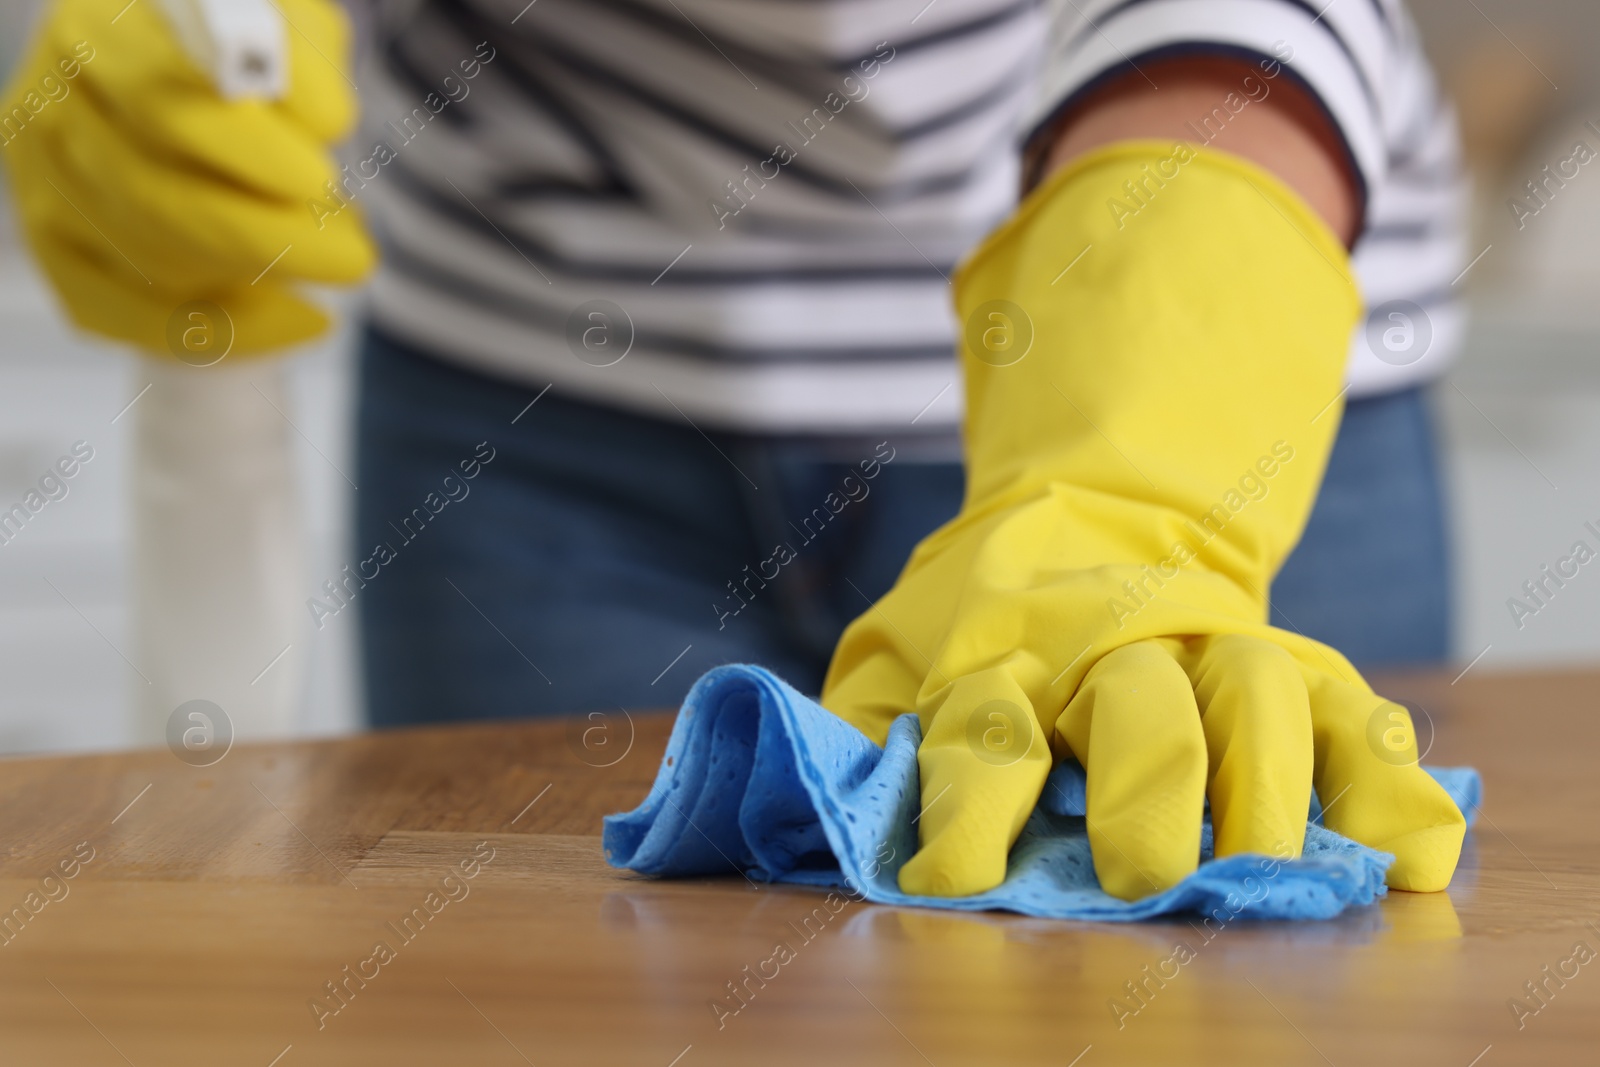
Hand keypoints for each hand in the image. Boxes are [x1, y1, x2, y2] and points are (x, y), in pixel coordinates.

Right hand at [1, 0, 373, 355]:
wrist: (210, 95)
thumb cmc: (255, 58)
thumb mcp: (290, 33)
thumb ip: (303, 61)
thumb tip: (323, 120)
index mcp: (106, 30)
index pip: (163, 100)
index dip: (243, 148)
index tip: (321, 181)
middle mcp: (56, 105)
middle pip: (150, 194)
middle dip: (265, 237)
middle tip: (354, 257)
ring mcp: (46, 182)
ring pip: (144, 257)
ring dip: (253, 276)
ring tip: (336, 262)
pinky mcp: (56, 246)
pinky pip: (126, 313)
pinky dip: (224, 331)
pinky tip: (302, 320)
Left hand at [822, 142, 1464, 900]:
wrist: (1092, 508)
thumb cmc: (982, 617)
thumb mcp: (899, 655)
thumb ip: (869, 729)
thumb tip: (830, 808)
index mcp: (1005, 660)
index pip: (986, 732)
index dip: (969, 806)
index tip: (953, 879)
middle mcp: (1111, 652)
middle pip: (1139, 706)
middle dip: (1147, 789)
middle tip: (1147, 875)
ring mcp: (1209, 647)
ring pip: (1259, 691)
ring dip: (1274, 776)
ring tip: (1275, 867)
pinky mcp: (1287, 654)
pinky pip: (1351, 706)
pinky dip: (1391, 778)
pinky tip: (1413, 851)